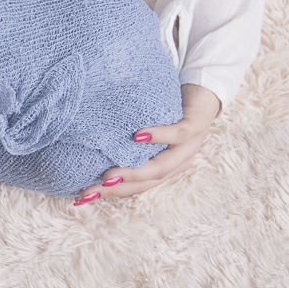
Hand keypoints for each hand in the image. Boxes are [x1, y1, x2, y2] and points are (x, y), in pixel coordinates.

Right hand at [75, 83, 220, 203]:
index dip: (113, 193)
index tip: (84, 196)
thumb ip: (130, 145)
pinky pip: (178, 134)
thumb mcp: (148, 132)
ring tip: (110, 175)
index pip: (139, 186)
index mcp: (168, 167)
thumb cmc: (169, 112)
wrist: (204, 91)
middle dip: (119, 188)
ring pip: (163, 166)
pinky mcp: (197, 126)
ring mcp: (190, 145)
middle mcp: (179, 161)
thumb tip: (94, 149)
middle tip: (91, 190)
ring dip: (135, 172)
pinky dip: (159, 136)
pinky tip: (139, 136)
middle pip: (149, 181)